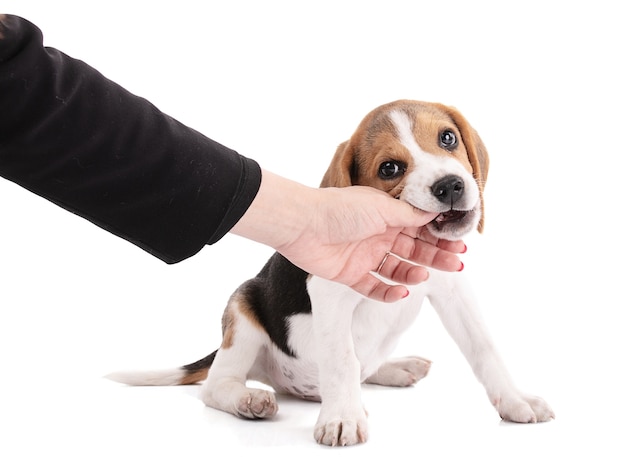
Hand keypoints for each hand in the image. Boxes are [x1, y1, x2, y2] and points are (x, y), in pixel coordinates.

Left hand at [231, 171, 464, 301]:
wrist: (303, 225)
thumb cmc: (341, 209)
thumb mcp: (383, 207)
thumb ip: (410, 215)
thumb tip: (436, 211)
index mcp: (386, 215)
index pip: (420, 227)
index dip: (439, 237)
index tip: (460, 244)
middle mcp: (377, 235)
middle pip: (413, 249)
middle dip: (435, 257)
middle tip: (457, 265)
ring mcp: (364, 255)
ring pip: (396, 269)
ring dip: (413, 274)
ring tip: (423, 275)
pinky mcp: (350, 274)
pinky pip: (374, 287)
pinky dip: (388, 292)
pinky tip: (402, 291)